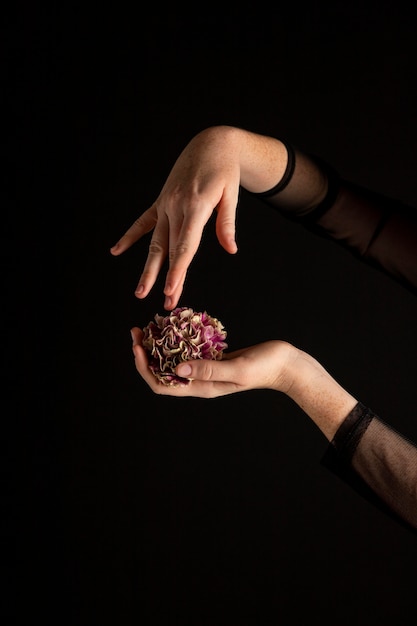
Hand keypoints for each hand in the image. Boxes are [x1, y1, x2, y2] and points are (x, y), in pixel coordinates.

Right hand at [110, 126, 240, 309]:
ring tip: (141, 290)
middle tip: (163, 304)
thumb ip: (227, 223)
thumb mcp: (231, 193)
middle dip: (165, 279)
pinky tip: (116, 251)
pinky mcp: (161, 201)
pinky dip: (130, 236)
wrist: (210, 143)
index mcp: (195, 207)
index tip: (170, 291)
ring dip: (148, 268)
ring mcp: (165, 204)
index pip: (185, 246)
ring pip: (155, 241)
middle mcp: (175, 207)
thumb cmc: (224, 169)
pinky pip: (143, 222)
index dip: (177, 270)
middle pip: (169, 250)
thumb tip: (231, 250)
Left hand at [130, 326, 293, 397]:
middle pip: (161, 373)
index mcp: (202, 388)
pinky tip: (174, 325)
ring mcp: (205, 370)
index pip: (162, 385)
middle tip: (136, 331)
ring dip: (158, 346)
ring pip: (172, 361)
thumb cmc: (265, 367)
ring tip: (148, 326)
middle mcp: (199, 381)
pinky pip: (188, 351)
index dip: (145, 368)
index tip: (138, 347)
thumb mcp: (237, 368)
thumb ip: (209, 369)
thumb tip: (177, 368)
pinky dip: (177, 339)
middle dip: (145, 353)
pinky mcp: (213, 358)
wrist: (285, 365)